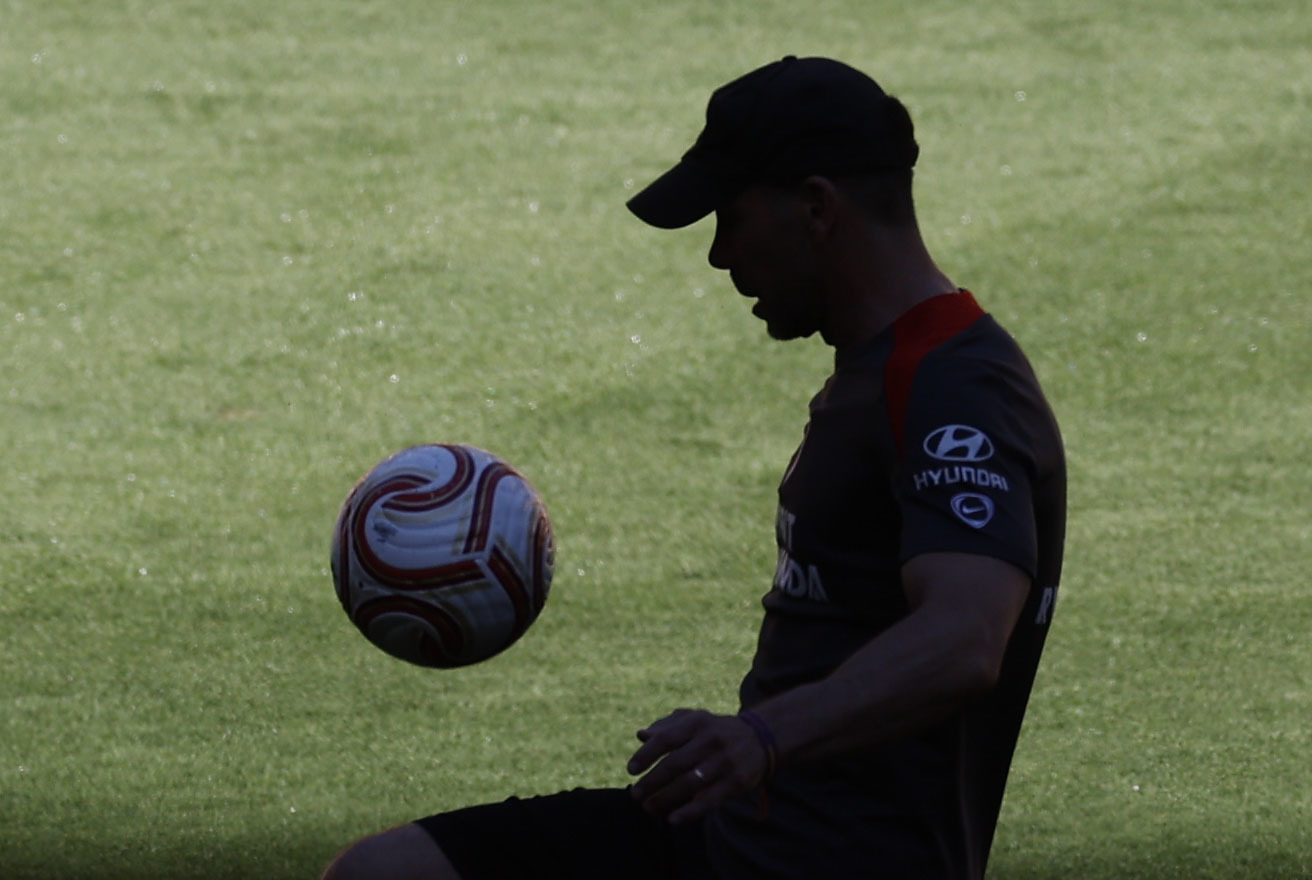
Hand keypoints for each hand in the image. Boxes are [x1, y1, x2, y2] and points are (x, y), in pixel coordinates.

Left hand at [626, 708, 767, 824]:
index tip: (631, 770)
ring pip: (689, 784)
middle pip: (674, 764)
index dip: (645, 755)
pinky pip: (708, 800)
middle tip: (636, 794)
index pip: (665, 739)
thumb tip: (641, 736)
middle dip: (651, 782)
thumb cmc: (716, 730)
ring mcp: (724, 762)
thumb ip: (667, 726)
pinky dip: (689, 812)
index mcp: (697, 723)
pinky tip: (672, 819)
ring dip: (665, 798)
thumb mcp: (695, 720)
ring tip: (649, 807)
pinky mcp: (736, 782)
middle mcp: (711, 740)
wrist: (761, 737)